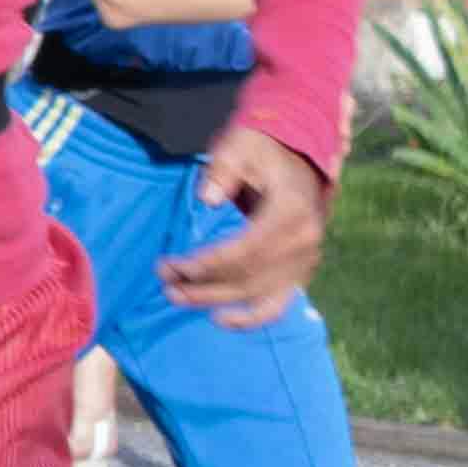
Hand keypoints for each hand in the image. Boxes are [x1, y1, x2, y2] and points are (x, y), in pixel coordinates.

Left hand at [158, 126, 333, 329]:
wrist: (298, 161)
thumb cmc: (263, 152)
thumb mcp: (241, 147)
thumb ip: (223, 170)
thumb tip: (206, 200)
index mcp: (292, 211)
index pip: (246, 249)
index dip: (207, 263)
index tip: (172, 265)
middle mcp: (304, 242)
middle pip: (247, 275)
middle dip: (200, 282)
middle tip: (163, 278)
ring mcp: (304, 261)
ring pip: (254, 293)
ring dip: (212, 299)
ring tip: (174, 295)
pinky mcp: (298, 272)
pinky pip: (276, 305)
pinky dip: (251, 318)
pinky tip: (220, 319)